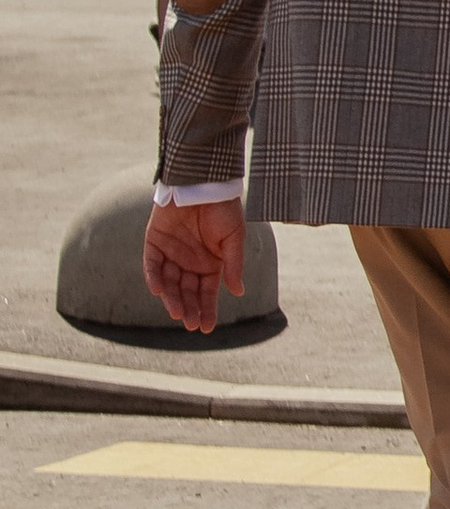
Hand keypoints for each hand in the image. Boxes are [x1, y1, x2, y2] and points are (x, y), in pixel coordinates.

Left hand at [144, 198, 245, 336]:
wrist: (203, 181)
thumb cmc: (224, 208)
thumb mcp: (234, 238)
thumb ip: (233, 265)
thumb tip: (238, 292)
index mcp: (210, 263)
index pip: (207, 292)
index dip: (207, 310)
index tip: (207, 328)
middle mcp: (190, 261)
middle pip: (187, 291)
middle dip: (189, 308)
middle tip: (191, 325)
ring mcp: (171, 253)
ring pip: (169, 282)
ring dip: (172, 298)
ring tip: (177, 313)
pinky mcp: (154, 242)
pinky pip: (152, 264)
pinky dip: (154, 277)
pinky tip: (160, 291)